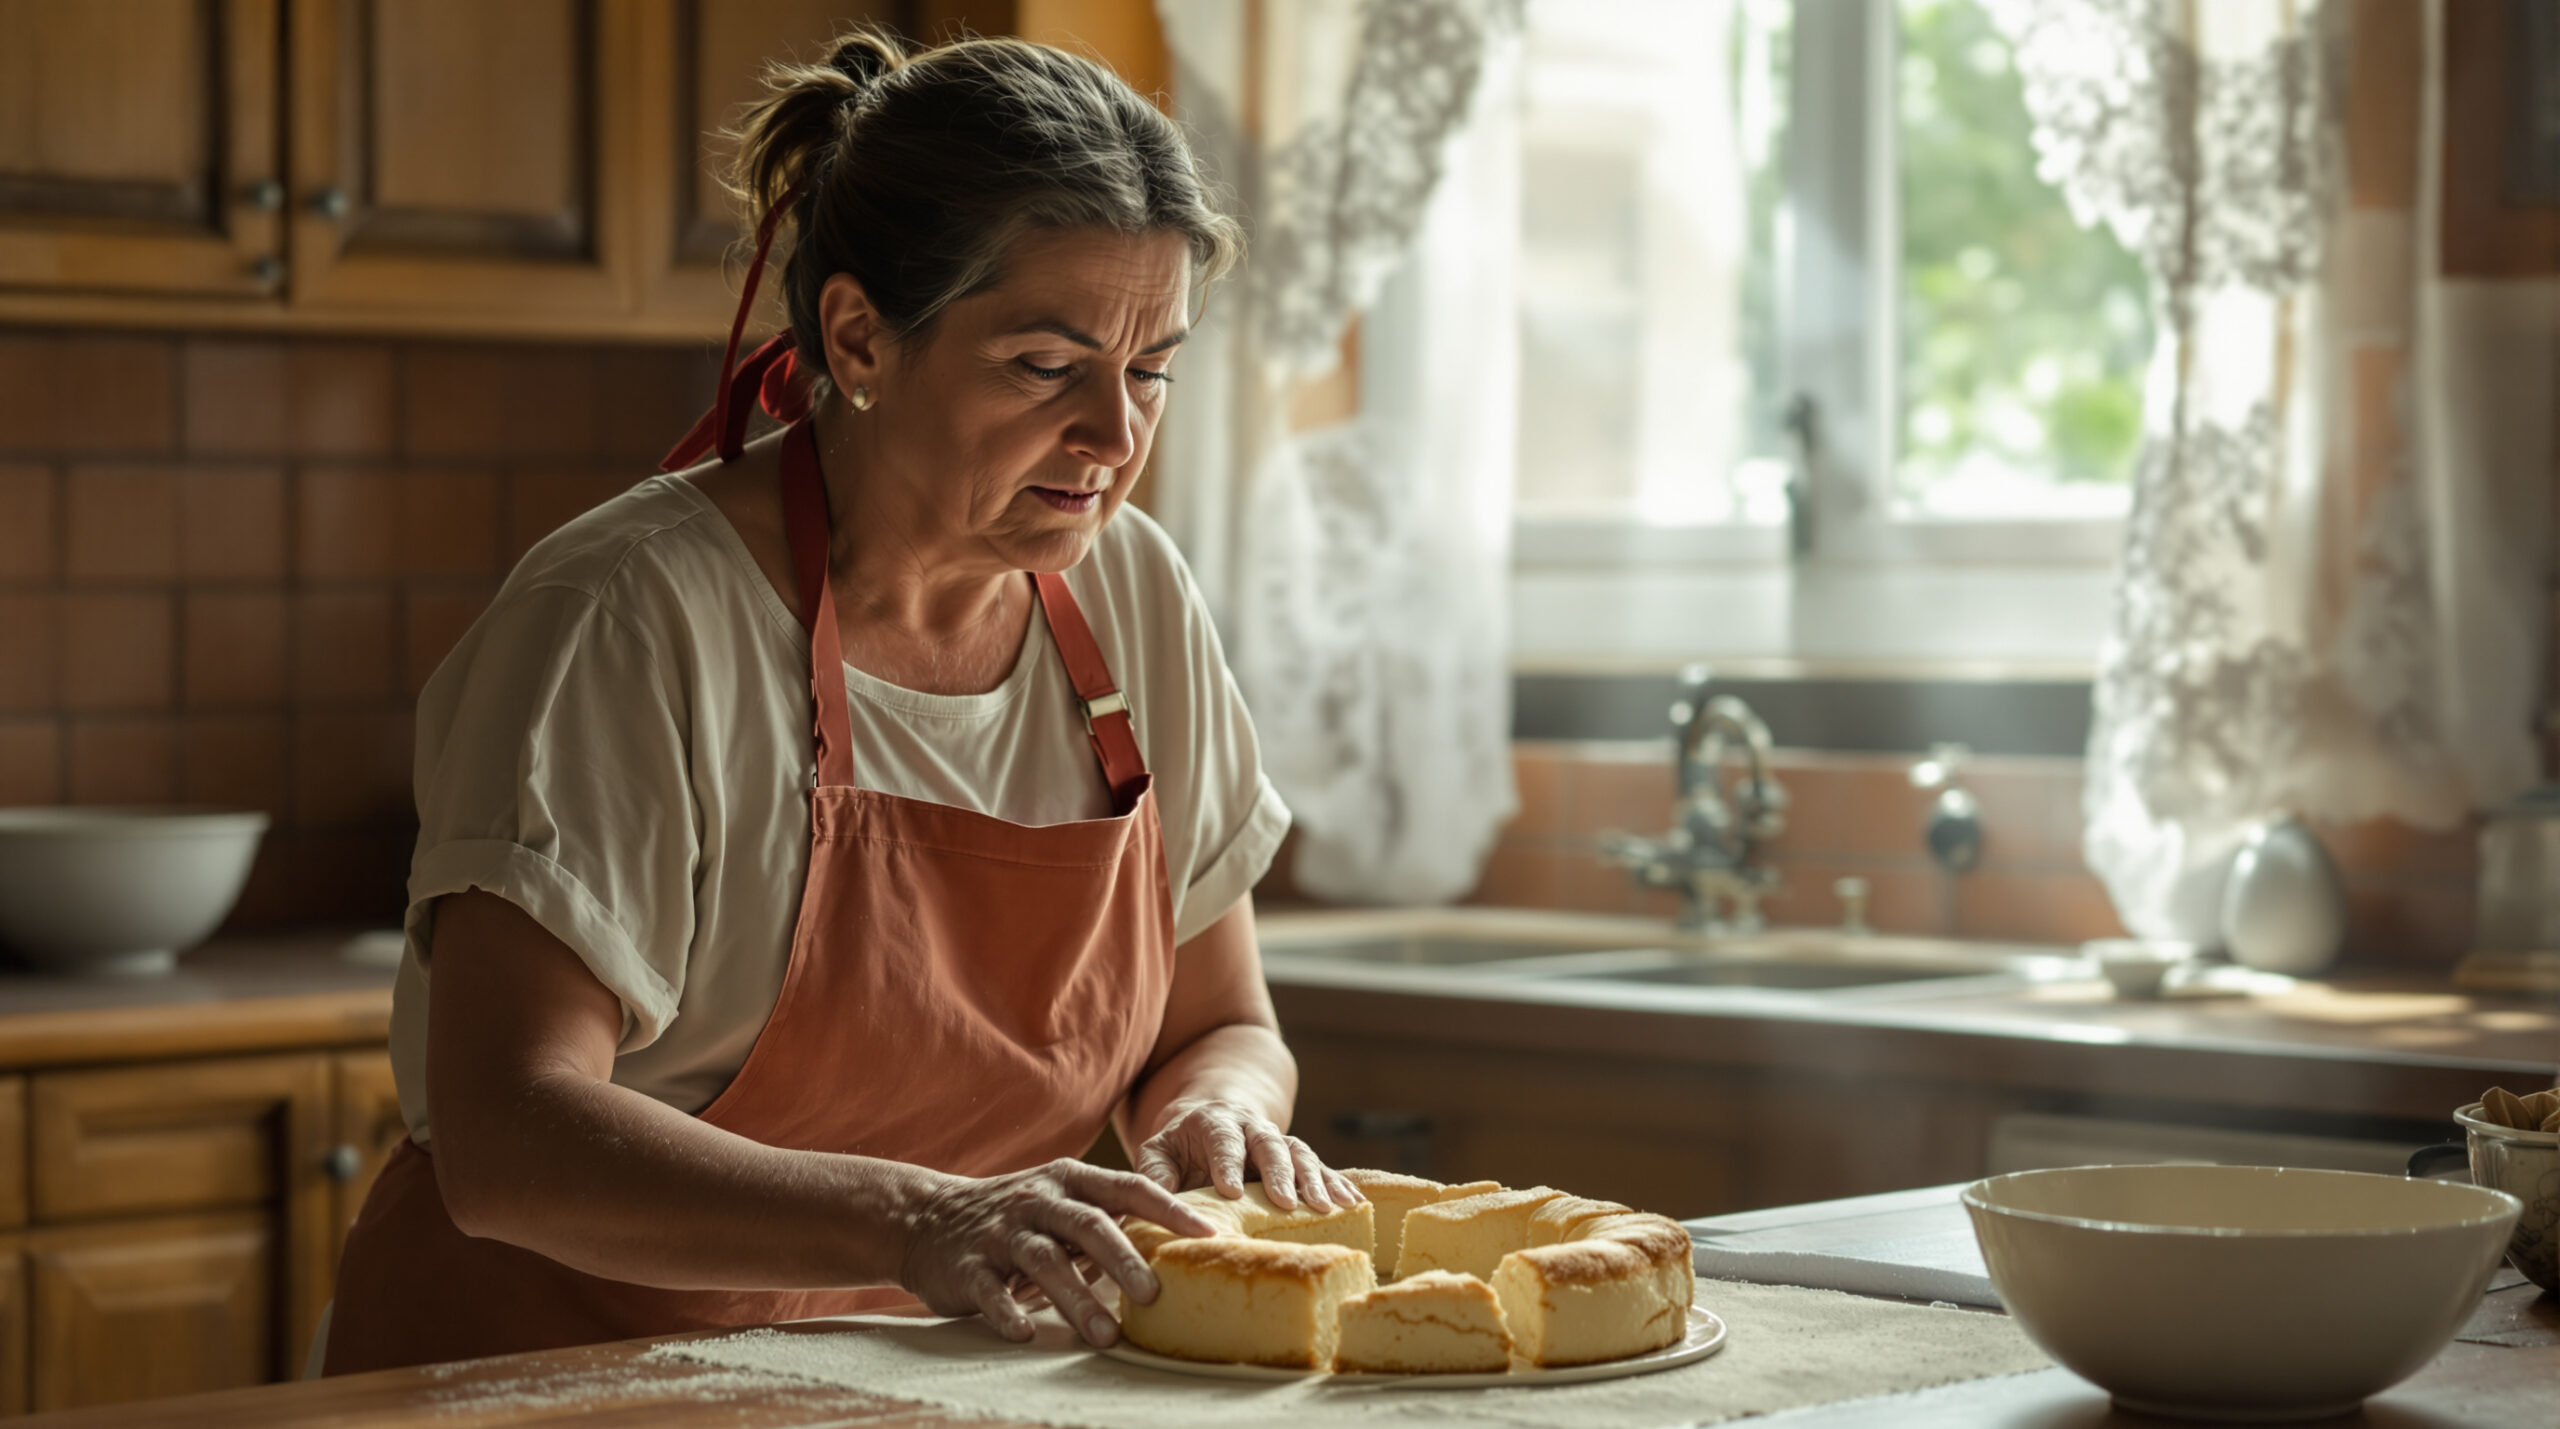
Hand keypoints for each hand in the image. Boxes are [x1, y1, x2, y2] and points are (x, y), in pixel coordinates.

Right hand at [898, 1158, 1215, 1347]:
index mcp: (1069, 1181)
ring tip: (1106, 1335)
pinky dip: (1008, 1311)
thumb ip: (1107, 1215)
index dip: (1168, 1210)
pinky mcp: (967, 1266)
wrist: (926, 1218)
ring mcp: (1001, 1233)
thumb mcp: (1059, 1201)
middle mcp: (1038, 1202)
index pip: (1128, 1188)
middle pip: (1088, 1226)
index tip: (1207, 1234)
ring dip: (1076, 1299)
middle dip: (1123, 1259)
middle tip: (1155, 1294)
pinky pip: (991, 1289)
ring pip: (1044, 1262)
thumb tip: (1176, 1243)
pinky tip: (1027, 1334)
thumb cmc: (1014, 1216)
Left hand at [1133, 1099, 1361, 1212]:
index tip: (1230, 1191)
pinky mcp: (1296, 1159)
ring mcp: (1278, 1141)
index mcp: (1214, 1122)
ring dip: (1316, 1180)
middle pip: (1269, 1144)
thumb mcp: (1157, 1154)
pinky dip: (1338, 1184)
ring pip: (1301, 1153)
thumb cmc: (1179, 1148)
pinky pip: (1321, 1168)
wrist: (1212, 1122)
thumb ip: (1154, 1177)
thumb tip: (1147, 1211)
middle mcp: (1251, 1127)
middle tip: (1285, 1202)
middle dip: (1279, 1172)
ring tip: (1330, 1207)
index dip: (1227, 1163)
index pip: (1222, 1140)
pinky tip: (1355, 1203)